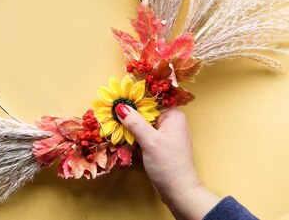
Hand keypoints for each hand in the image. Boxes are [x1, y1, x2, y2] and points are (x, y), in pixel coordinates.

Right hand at [116, 105, 219, 219]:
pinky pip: (141, 135)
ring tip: (110, 123)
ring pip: (141, 123)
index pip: (151, 99)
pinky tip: (118, 137)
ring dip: (127, 126)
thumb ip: (135, 123)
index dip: (134, 96)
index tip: (116, 95)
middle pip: (145, 111)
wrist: (179, 193)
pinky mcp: (157, 145)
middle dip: (128, 112)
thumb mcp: (150, 142)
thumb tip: (120, 106)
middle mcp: (169, 122)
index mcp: (173, 116)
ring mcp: (163, 134)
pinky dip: (131, 136)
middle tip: (108, 110)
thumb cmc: (169, 166)